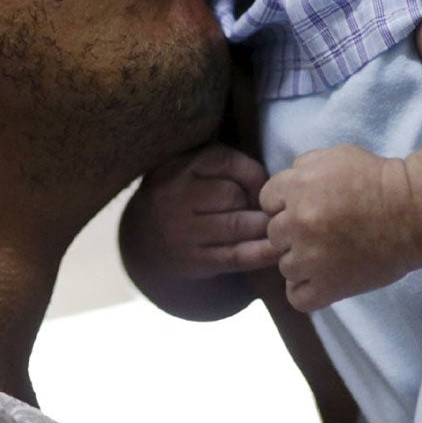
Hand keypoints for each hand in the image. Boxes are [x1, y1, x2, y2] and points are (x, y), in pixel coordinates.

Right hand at [122, 143, 280, 282]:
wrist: (144, 242)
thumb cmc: (182, 199)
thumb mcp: (188, 171)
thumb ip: (224, 166)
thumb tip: (272, 184)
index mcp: (175, 168)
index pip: (226, 161)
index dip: (252, 173)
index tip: (260, 184)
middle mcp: (173, 198)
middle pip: (233, 194)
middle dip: (253, 201)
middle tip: (259, 208)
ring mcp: (181, 232)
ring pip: (238, 224)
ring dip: (261, 225)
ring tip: (269, 225)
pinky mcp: (193, 261)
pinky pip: (236, 255)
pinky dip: (262, 252)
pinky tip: (277, 249)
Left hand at [259, 144, 421, 311]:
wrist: (415, 212)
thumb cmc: (379, 180)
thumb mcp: (335, 156)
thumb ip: (302, 167)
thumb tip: (286, 187)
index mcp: (297, 188)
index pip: (267, 201)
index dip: (287, 203)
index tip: (310, 206)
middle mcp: (298, 223)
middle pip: (274, 234)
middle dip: (295, 231)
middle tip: (324, 230)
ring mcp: (311, 258)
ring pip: (285, 266)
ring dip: (303, 261)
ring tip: (331, 253)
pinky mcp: (329, 287)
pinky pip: (297, 297)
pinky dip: (306, 290)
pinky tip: (321, 279)